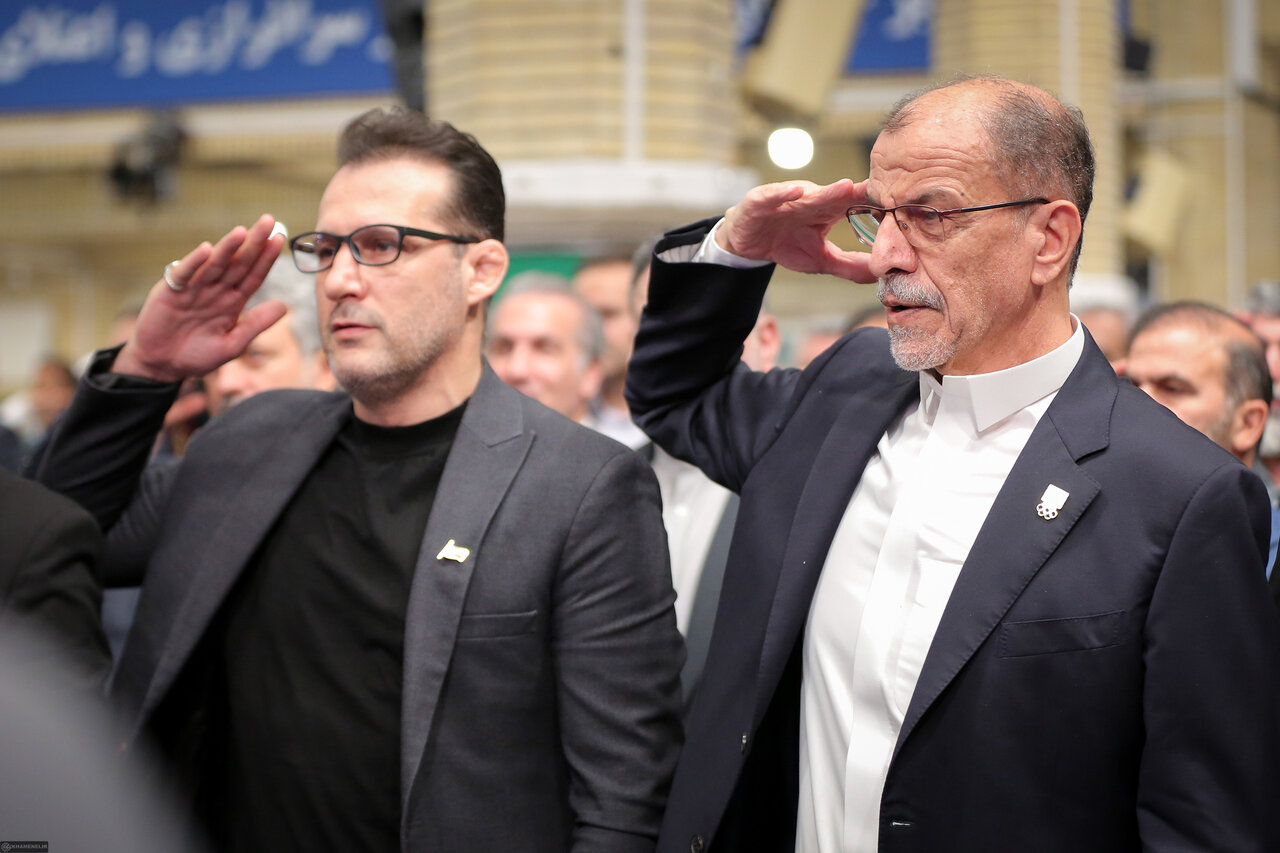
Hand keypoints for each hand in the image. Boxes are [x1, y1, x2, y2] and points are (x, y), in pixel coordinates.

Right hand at [113, 214, 288, 381]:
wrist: (162, 365)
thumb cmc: (197, 355)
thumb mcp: (232, 344)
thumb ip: (256, 324)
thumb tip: (285, 306)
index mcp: (233, 301)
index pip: (254, 275)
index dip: (266, 258)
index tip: (280, 239)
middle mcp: (216, 290)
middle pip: (238, 263)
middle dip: (253, 243)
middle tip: (269, 221)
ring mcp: (194, 288)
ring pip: (214, 265)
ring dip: (227, 248)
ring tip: (242, 232)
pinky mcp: (171, 292)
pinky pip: (185, 275)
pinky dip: (194, 263)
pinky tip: (206, 250)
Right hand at [716, 179, 875, 282]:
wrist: (747, 242)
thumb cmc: (786, 245)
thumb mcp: (820, 260)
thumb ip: (849, 265)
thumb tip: (880, 274)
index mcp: (828, 211)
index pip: (855, 203)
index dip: (875, 203)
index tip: (901, 205)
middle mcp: (811, 200)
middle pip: (837, 196)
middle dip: (859, 192)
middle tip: (882, 190)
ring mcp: (786, 198)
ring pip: (809, 194)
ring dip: (827, 191)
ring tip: (846, 187)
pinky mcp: (761, 200)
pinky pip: (773, 195)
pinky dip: (783, 193)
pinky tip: (796, 193)